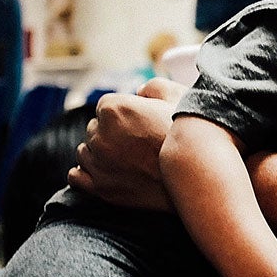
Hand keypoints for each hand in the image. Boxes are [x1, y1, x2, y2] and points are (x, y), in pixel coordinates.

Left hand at [67, 80, 182, 210]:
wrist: (200, 176)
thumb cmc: (190, 135)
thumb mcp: (178, 96)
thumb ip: (152, 87)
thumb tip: (140, 92)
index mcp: (114, 109)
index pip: (107, 106)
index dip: (125, 113)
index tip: (141, 122)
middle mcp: (100, 135)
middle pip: (95, 129)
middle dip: (111, 133)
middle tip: (138, 142)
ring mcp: (98, 164)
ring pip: (85, 152)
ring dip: (100, 153)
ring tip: (127, 159)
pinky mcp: (101, 189)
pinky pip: (76, 177)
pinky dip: (85, 173)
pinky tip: (103, 172)